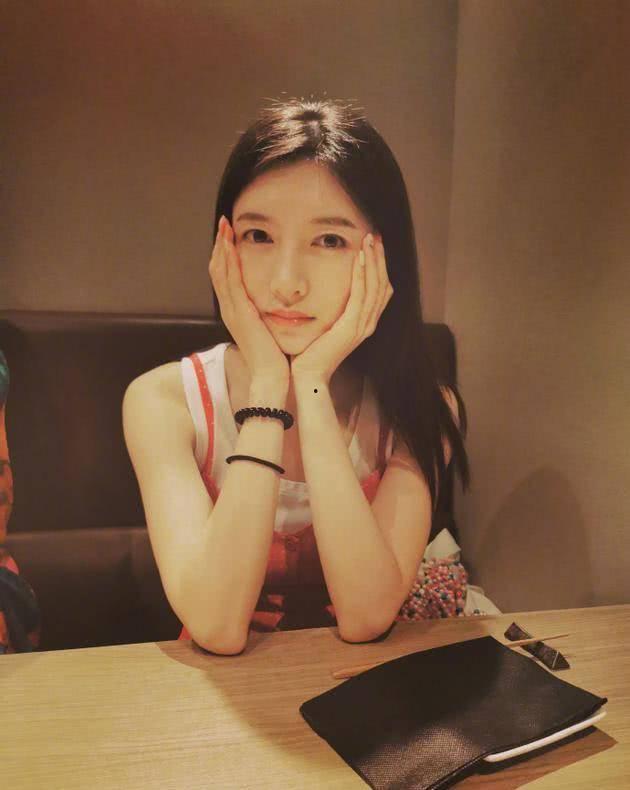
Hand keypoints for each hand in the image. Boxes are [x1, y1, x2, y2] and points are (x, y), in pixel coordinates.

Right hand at [209, 216, 289, 384]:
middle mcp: (230, 309)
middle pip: (218, 270)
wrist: (271, 378)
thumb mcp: (269, 330)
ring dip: (221, 247)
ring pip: (219, 272)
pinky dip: (227, 261)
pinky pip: (229, 281)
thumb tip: (277, 304)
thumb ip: (267, 316)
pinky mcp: (239, 313)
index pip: (226, 277)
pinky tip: (229, 245)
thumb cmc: (274, 357)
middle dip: (220, 245)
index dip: (226, 255)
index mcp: (237, 312)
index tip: (230, 235)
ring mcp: (232, 310)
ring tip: (224, 226)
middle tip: (224, 222)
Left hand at [290, 233, 393, 383]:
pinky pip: (361, 296)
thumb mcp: (326, 325)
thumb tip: (326, 288)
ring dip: (374, 261)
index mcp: (364, 323)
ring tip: (369, 240)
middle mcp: (368, 324)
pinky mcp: (351, 328)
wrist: (308, 375)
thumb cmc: (312, 352)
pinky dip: (362, 275)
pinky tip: (359, 258)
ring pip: (376, 287)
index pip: (380, 289)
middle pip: (383, 284)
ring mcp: (362, 326)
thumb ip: (332, 309)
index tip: (373, 245)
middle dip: (380, 258)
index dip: (379, 266)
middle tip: (374, 235)